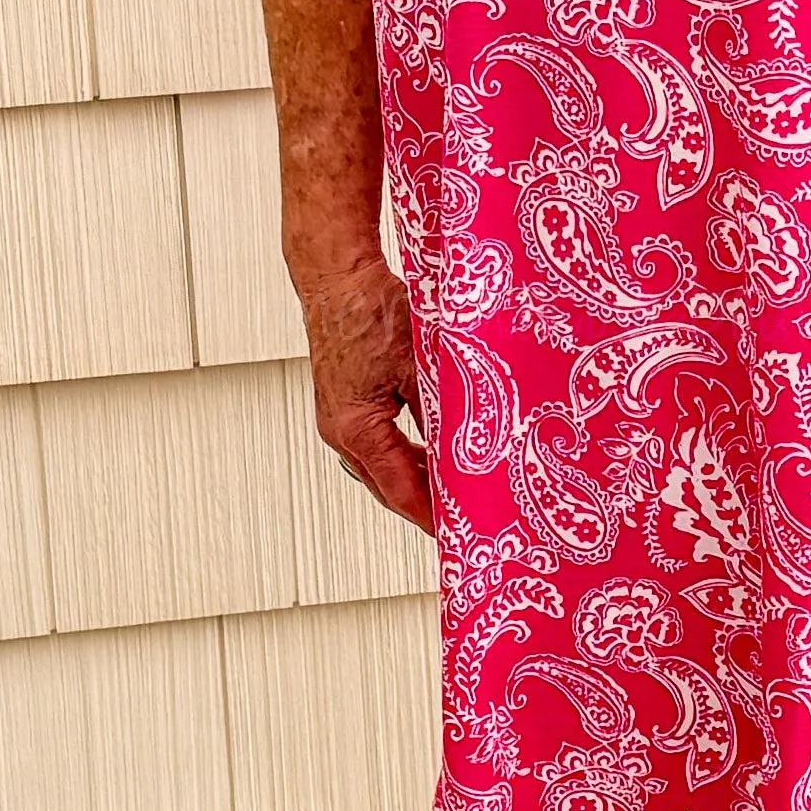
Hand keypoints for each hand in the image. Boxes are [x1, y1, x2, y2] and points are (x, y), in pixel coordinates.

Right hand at [301, 251, 436, 536]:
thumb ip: (443, 409)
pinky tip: (432, 455)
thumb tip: (473, 443)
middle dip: (426, 506)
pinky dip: (405, 457)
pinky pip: (378, 447)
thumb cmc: (368, 310)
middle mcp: (340, 431)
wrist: (338, 278)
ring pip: (382, 469)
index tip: (458, 532)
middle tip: (463, 521)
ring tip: (454, 494)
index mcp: (355, 427)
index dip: (432, 515)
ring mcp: (339, 420)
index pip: (400, 490)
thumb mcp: (420, 363)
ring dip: (416, 481)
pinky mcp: (344, 406)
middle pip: (389, 487)